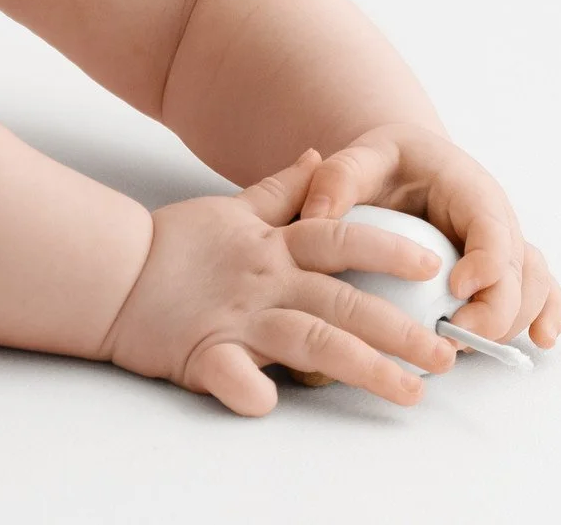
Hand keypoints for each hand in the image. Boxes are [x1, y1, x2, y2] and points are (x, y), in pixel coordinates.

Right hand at [98, 150, 456, 416]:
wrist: (113, 271)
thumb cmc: (175, 245)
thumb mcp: (234, 209)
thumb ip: (282, 190)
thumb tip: (319, 156)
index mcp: (272, 246)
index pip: (339, 240)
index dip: (386, 249)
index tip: (432, 264)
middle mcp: (265, 281)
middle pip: (342, 300)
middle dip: (399, 329)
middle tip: (447, 354)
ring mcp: (237, 318)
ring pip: (310, 340)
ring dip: (362, 367)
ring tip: (409, 393)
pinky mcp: (203, 353)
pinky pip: (229, 375)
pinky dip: (249, 389)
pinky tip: (272, 404)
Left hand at [299, 123, 560, 350]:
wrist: (404, 168)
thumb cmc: (383, 164)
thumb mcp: (358, 160)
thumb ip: (338, 180)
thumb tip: (317, 215)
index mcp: (467, 188)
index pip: (490, 227)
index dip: (484, 263)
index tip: (454, 291)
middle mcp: (496, 219)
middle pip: (517, 269)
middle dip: (493, 310)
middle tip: (450, 337)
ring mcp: (504, 246)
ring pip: (530, 287)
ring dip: (509, 322)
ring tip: (463, 346)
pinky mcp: (504, 269)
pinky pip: (541, 290)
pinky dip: (548, 314)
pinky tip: (543, 340)